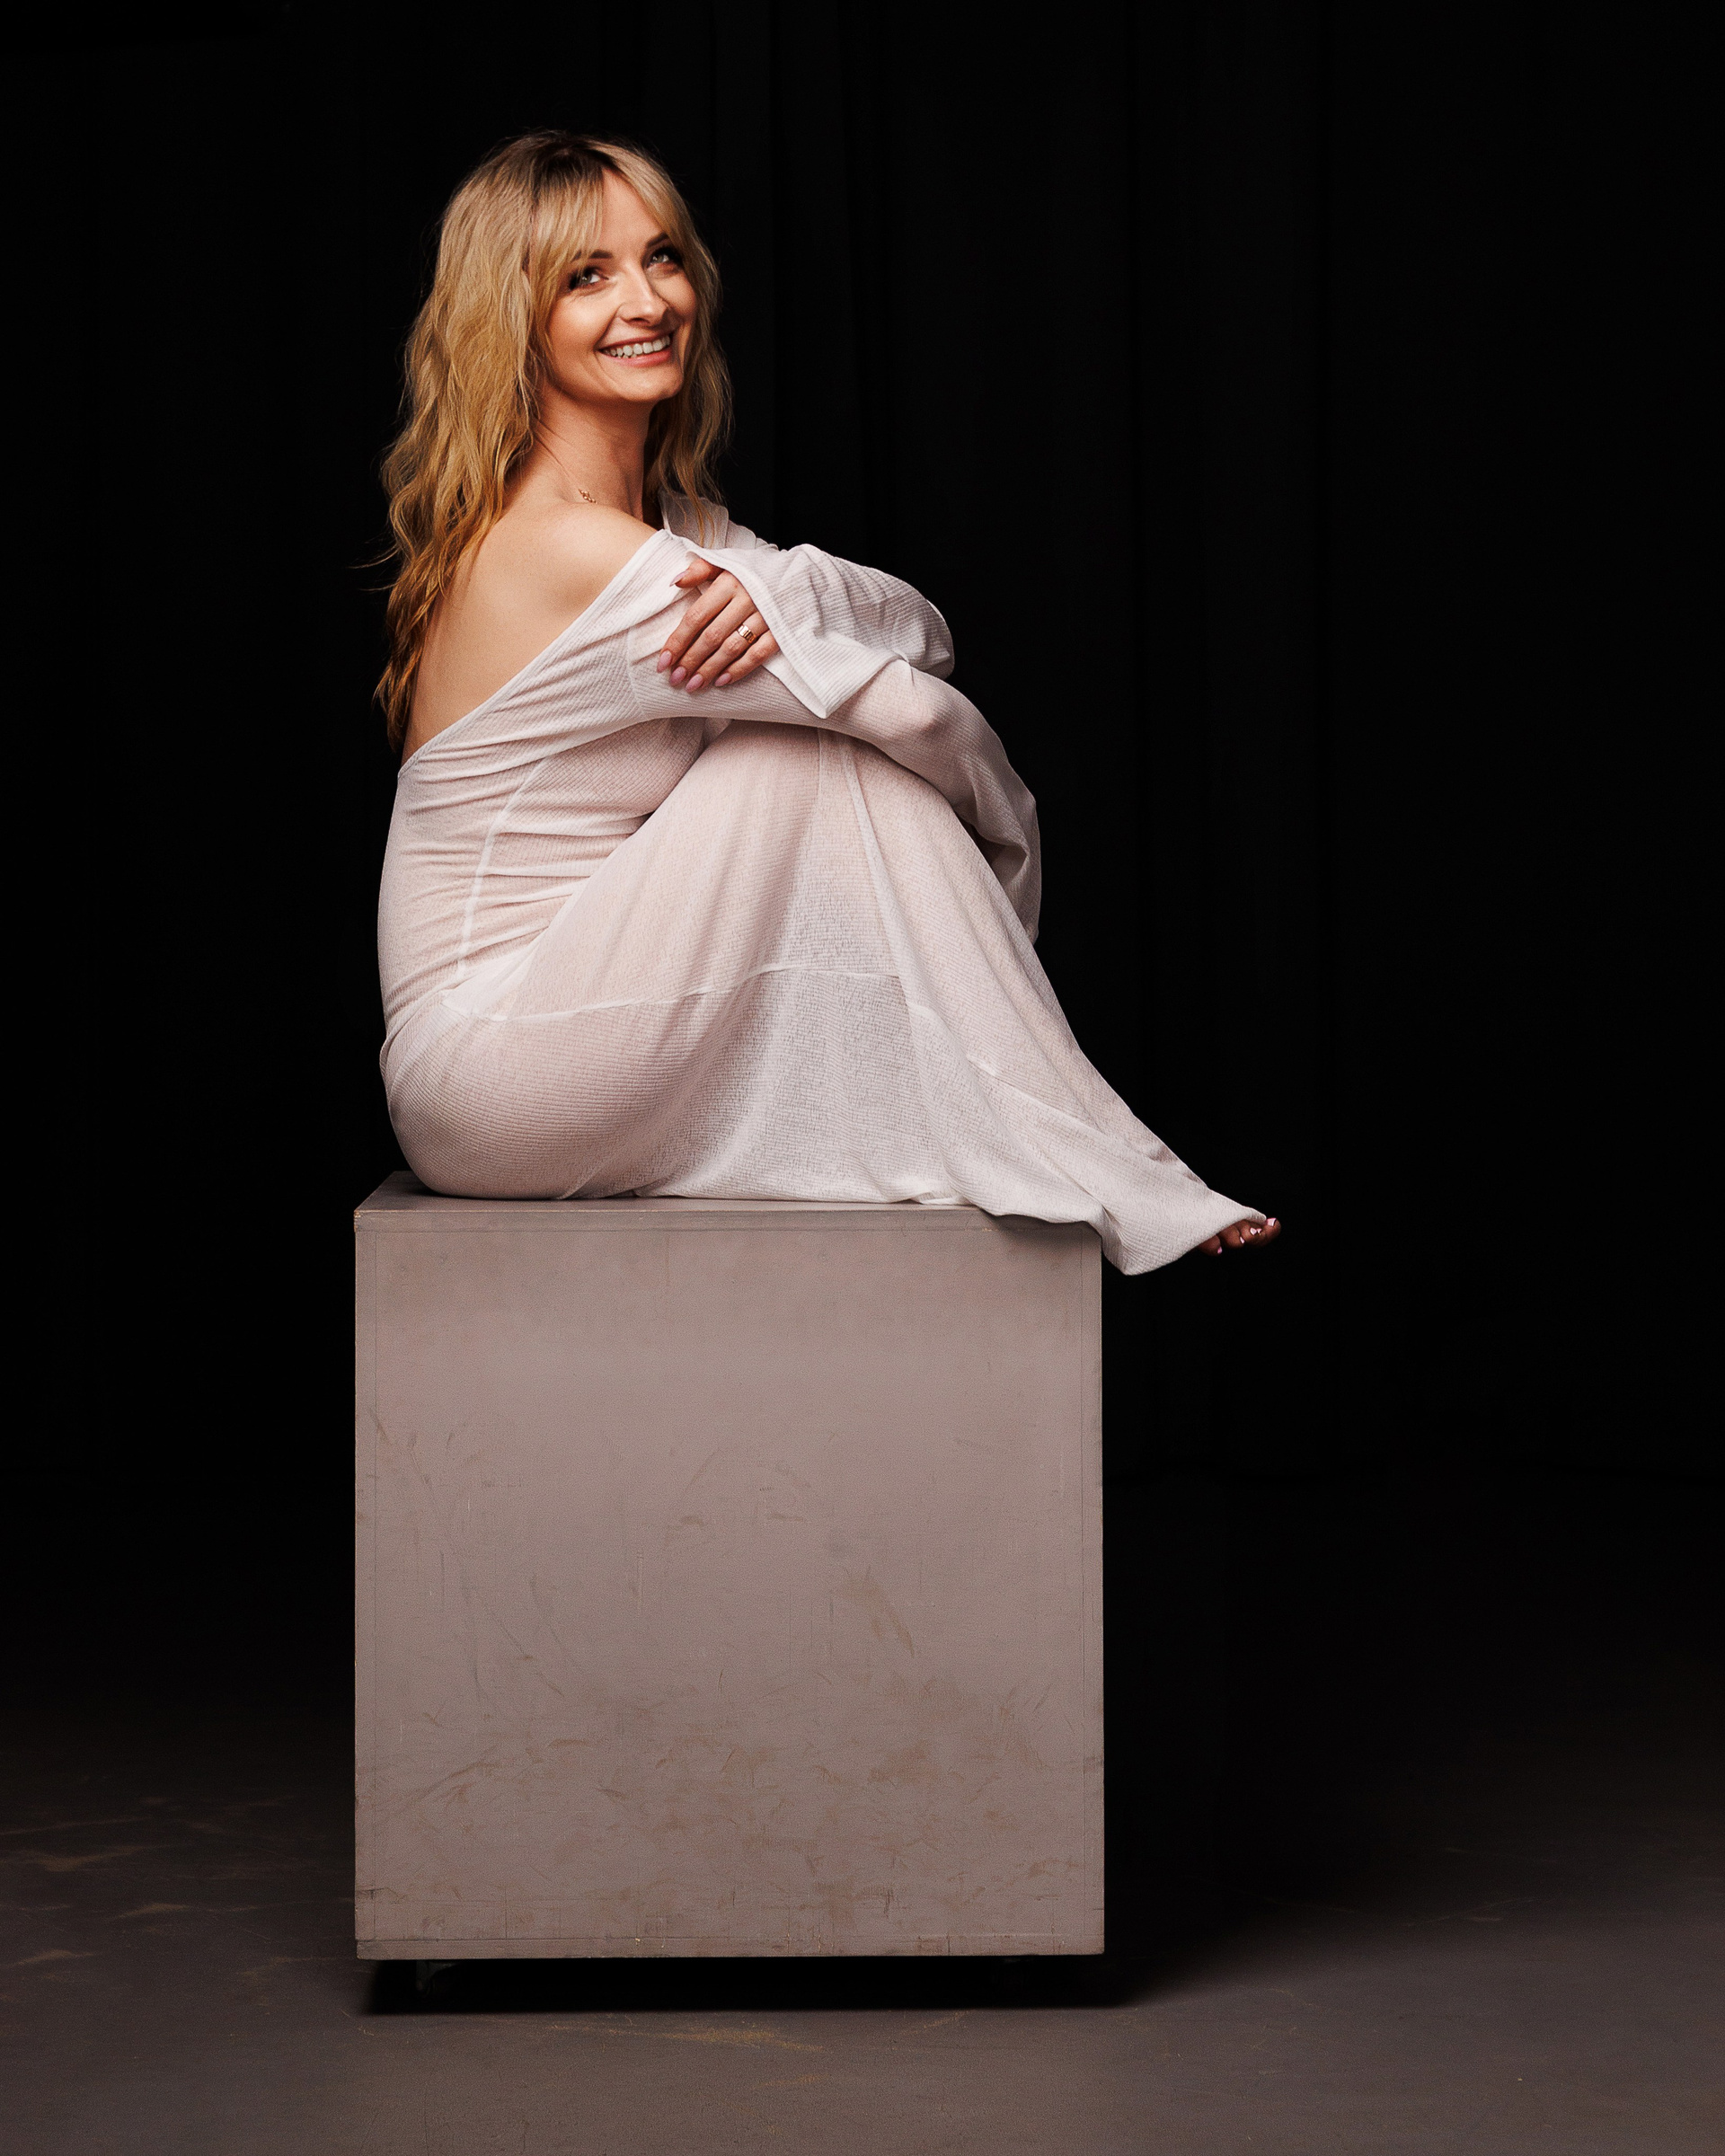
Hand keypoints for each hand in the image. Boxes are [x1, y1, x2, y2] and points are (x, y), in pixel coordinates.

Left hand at [658, 559, 780, 691]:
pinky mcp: (781, 632)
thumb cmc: (756, 571)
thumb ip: (701, 569)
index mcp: (730, 581)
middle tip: (675, 679)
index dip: (678, 641)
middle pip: (711, 636)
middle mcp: (747, 599)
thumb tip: (674, 581)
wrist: (800, 574)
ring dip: (710, 669)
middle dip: (691, 660)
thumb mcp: (728, 561)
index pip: (696, 616)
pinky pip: (758, 655)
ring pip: (732, 648)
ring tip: (693, 685)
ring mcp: (766, 617)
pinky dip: (739, 670)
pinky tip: (721, 681)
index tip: (663, 661)